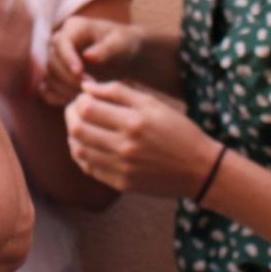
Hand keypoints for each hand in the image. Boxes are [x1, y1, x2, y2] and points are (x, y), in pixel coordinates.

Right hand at [41, 16, 142, 104]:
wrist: (126, 57)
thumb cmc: (126, 45)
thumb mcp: (122, 44)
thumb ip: (107, 49)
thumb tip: (88, 56)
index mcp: (74, 27)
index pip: (61, 42)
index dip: (67, 58)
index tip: (80, 73)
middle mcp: (60, 42)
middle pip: (52, 61)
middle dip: (68, 77)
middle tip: (90, 88)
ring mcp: (57, 60)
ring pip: (49, 77)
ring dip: (65, 89)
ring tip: (86, 95)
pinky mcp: (57, 76)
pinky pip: (48, 89)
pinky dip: (57, 97)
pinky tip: (74, 101)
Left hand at [64, 78, 212, 196]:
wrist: (199, 169)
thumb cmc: (177, 130)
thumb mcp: (152, 103)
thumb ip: (118, 92)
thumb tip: (86, 88)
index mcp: (133, 122)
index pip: (86, 108)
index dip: (79, 99)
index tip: (84, 97)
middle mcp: (125, 147)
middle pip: (77, 129)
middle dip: (71, 115)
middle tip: (77, 110)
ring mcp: (122, 168)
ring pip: (78, 150)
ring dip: (73, 135)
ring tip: (82, 126)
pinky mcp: (122, 184)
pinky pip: (89, 168)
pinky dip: (82, 154)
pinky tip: (88, 145)